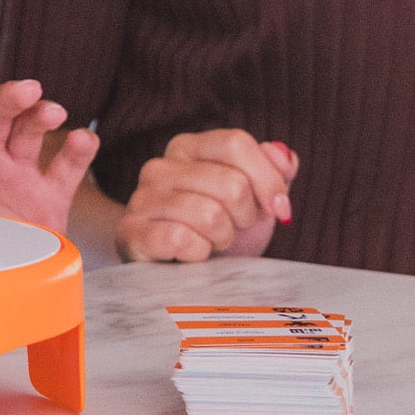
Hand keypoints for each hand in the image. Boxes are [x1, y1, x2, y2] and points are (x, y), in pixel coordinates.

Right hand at [117, 130, 297, 262]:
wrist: (175, 271)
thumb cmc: (216, 230)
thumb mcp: (254, 199)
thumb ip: (274, 171)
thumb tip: (284, 156)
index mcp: (188, 147)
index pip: (237, 144)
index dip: (269, 180)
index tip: (281, 209)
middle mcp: (160, 166)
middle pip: (231, 184)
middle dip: (245, 216)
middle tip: (234, 228)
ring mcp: (142, 198)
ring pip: (209, 214)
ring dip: (222, 237)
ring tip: (212, 241)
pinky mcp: (131, 231)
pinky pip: (180, 238)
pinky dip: (197, 252)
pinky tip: (191, 254)